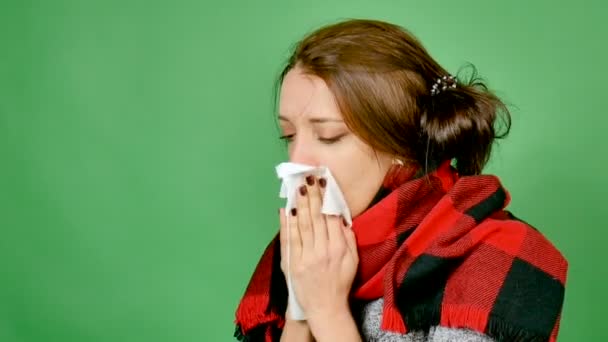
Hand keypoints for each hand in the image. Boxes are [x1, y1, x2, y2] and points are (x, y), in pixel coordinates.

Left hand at [278, 175, 358, 323]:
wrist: (325, 307)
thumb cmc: (340, 282)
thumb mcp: (353, 261)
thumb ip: (349, 239)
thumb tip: (342, 218)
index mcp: (338, 249)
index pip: (331, 218)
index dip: (326, 199)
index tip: (323, 184)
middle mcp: (322, 251)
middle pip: (315, 218)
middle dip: (311, 196)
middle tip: (308, 179)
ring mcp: (305, 257)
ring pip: (302, 225)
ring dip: (299, 205)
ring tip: (297, 188)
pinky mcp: (292, 263)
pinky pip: (289, 239)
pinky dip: (286, 223)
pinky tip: (285, 210)